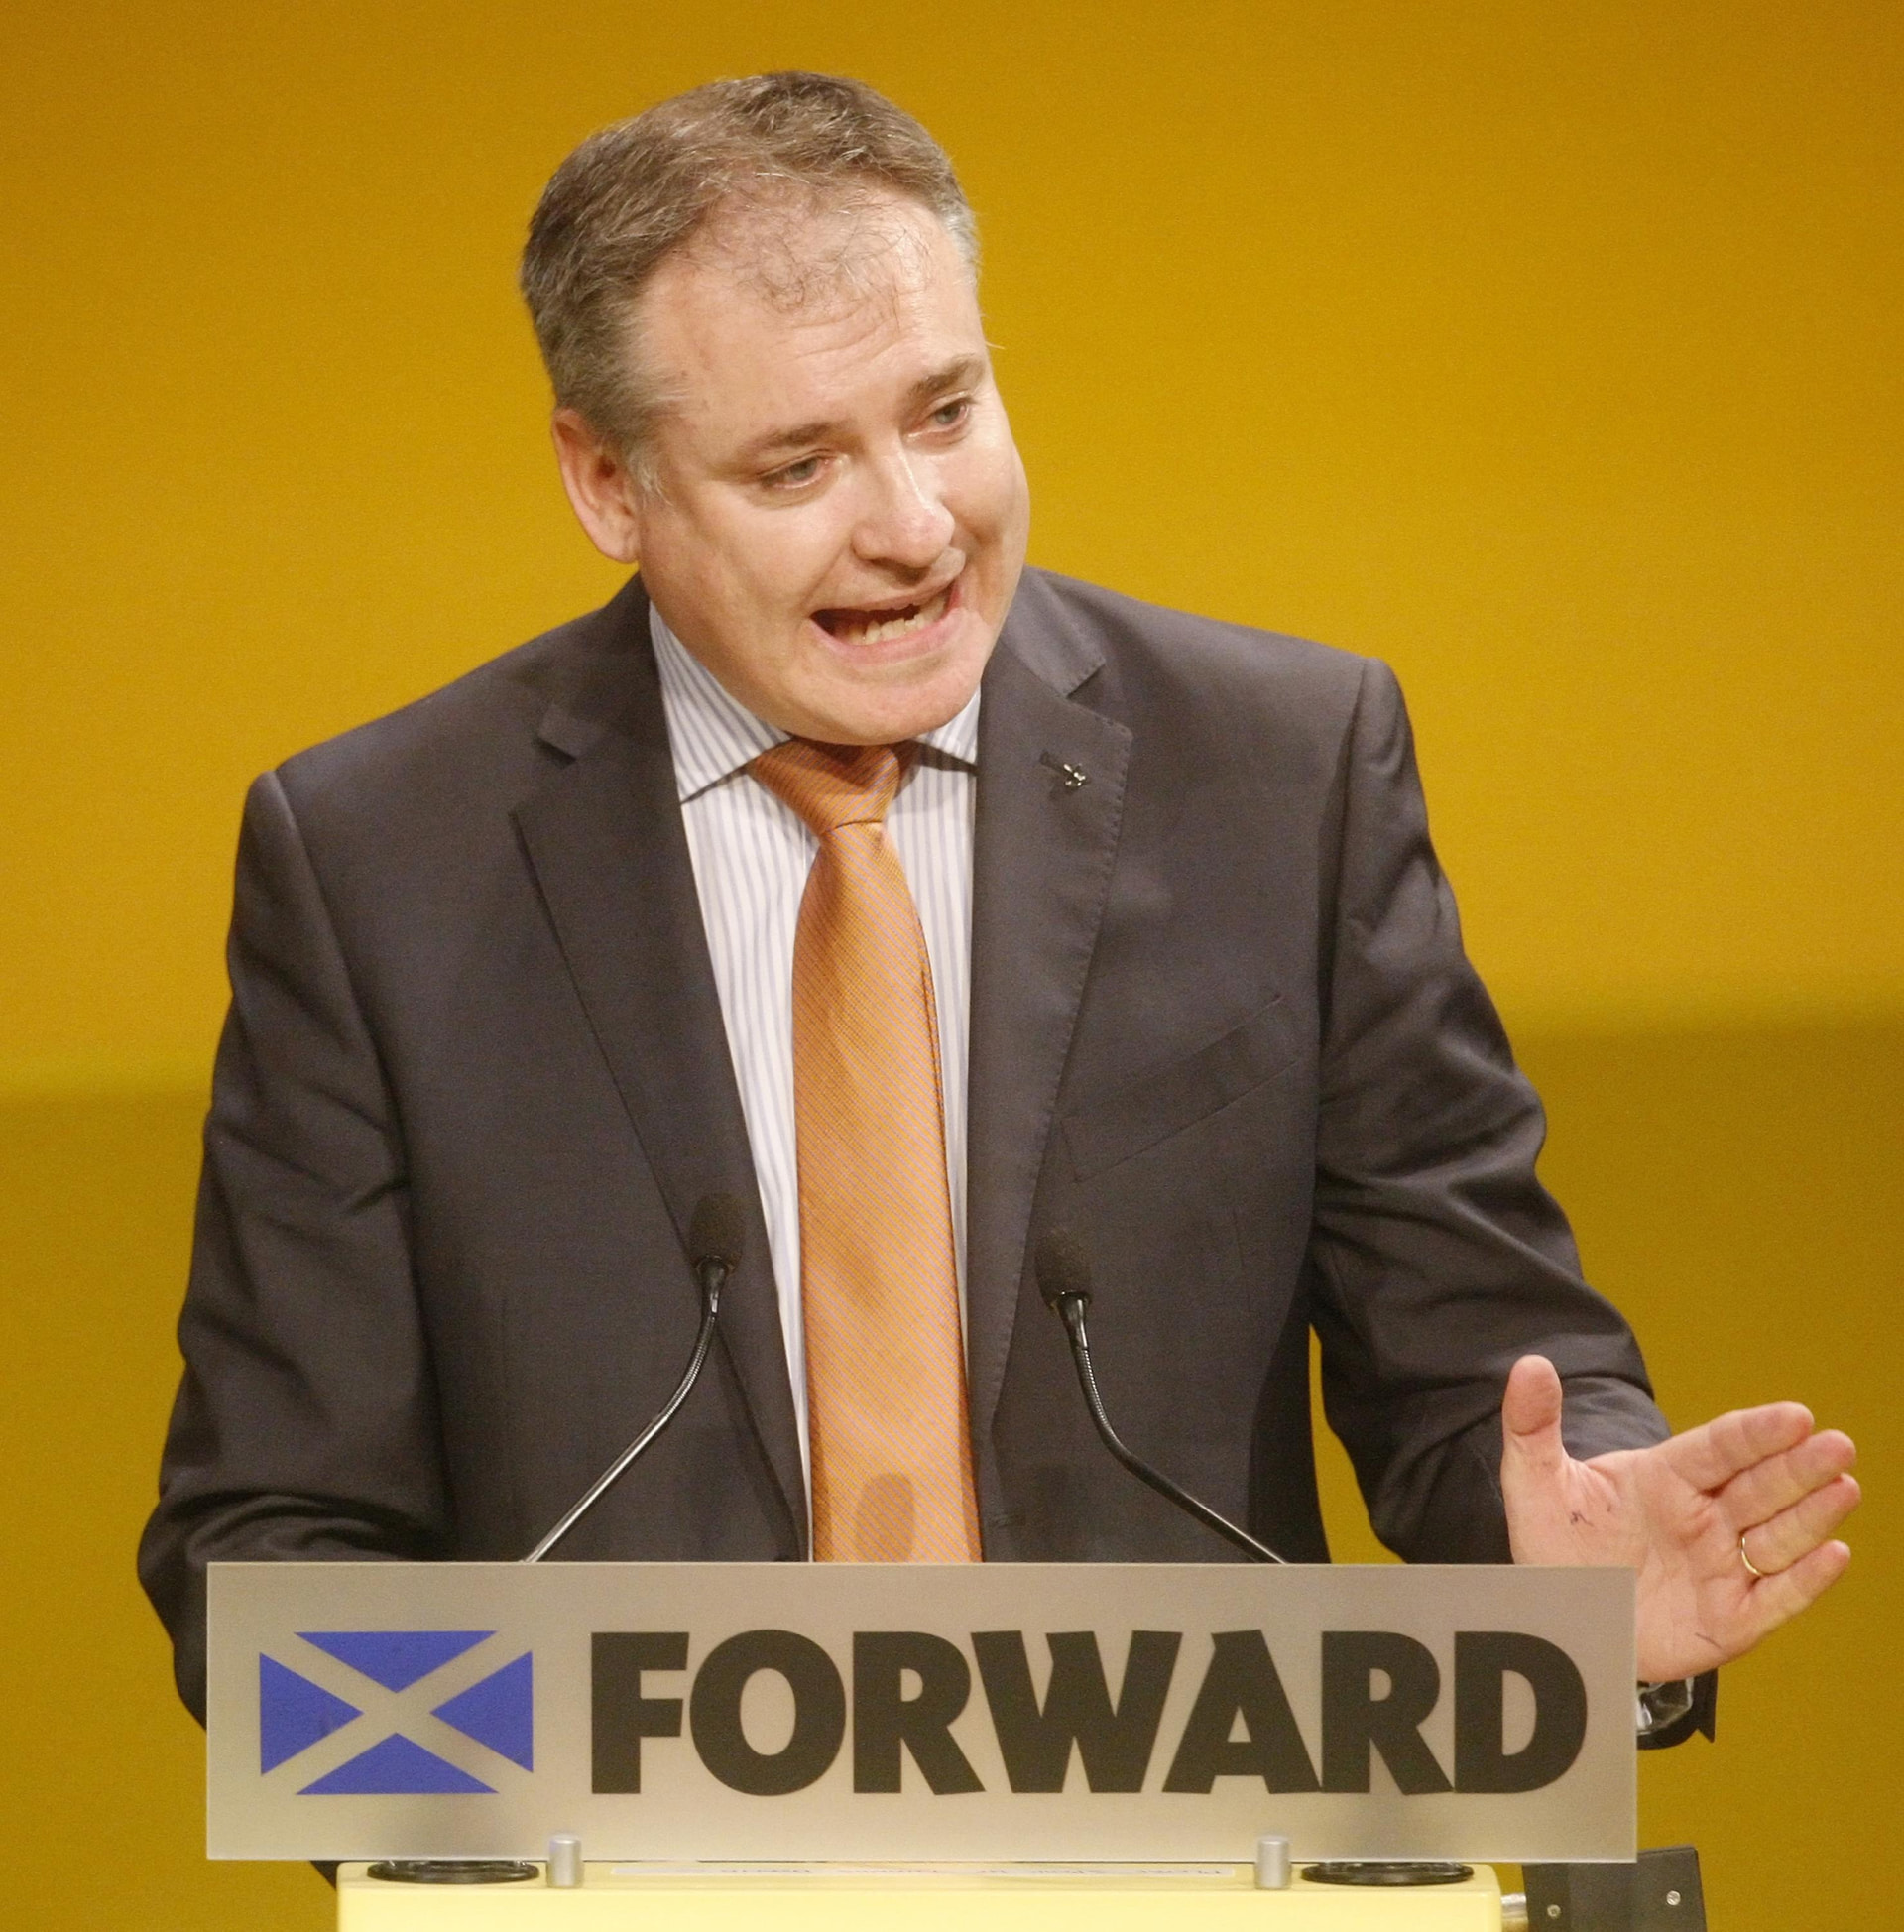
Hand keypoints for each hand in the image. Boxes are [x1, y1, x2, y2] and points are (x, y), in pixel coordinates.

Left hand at [1499, 1355, 1857, 1679]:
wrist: (1560, 1617)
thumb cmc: (1555, 1545)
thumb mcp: (1535, 1481)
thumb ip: (1532, 1423)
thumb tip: (1531, 1363)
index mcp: (1664, 1478)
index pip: (1718, 1449)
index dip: (1756, 1433)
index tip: (1795, 1416)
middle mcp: (1703, 1518)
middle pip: (1759, 1487)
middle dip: (1799, 1466)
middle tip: (1837, 1443)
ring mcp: (1720, 1567)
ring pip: (1775, 1538)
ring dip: (1812, 1515)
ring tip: (1844, 1486)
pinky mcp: (1729, 1620)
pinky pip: (1774, 1599)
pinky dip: (1806, 1580)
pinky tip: (1835, 1554)